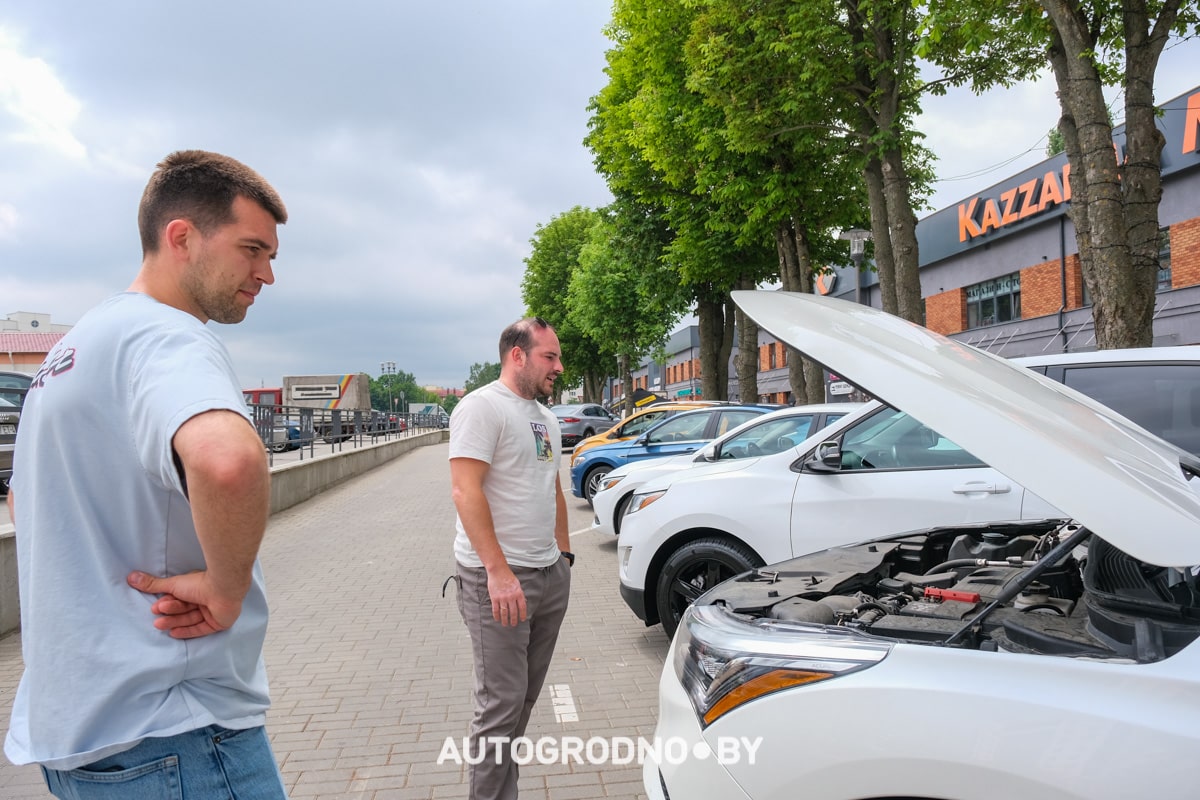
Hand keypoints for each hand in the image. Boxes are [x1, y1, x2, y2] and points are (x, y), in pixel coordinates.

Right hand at [127, 570, 243, 638]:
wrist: (223, 590)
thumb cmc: (199, 584)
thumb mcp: (173, 584)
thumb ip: (153, 584)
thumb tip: (131, 577)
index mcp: (196, 588)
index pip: (179, 599)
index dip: (168, 604)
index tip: (156, 607)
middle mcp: (205, 599)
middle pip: (184, 610)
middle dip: (170, 614)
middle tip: (157, 618)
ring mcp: (212, 611)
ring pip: (190, 619)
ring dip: (174, 622)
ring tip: (160, 625)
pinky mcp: (218, 623)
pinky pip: (201, 629)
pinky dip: (187, 631)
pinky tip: (173, 634)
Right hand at [486, 568, 526, 626]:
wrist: (498, 571)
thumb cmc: (508, 576)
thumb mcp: (517, 584)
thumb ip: (519, 594)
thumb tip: (523, 602)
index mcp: (518, 593)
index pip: (522, 607)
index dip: (522, 614)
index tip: (522, 619)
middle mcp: (511, 597)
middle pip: (513, 612)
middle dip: (513, 620)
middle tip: (513, 624)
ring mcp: (502, 598)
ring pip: (504, 612)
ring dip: (505, 620)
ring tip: (505, 624)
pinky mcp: (494, 598)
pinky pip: (496, 609)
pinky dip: (496, 615)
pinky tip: (497, 619)